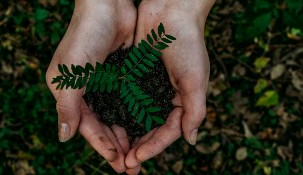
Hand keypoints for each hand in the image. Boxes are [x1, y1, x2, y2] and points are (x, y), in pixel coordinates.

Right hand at [45, 0, 138, 172]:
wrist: (107, 5)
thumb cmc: (84, 37)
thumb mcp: (70, 75)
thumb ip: (67, 107)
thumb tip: (64, 139)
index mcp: (69, 92)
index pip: (86, 126)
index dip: (101, 145)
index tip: (117, 163)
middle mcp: (86, 90)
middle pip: (103, 125)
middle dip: (116, 146)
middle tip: (132, 167)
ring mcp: (105, 83)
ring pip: (117, 116)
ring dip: (127, 135)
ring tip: (140, 154)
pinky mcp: (121, 74)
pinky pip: (129, 101)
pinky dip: (136, 116)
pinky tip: (146, 129)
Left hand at [125, 0, 214, 168]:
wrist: (170, 10)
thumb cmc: (188, 43)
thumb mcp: (195, 79)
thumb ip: (195, 111)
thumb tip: (191, 141)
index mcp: (183, 100)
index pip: (168, 131)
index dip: (154, 147)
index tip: (137, 158)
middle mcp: (165, 96)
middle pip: (151, 129)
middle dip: (139, 147)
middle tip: (124, 164)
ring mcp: (148, 86)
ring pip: (136, 117)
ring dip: (126, 135)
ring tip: (114, 152)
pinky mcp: (134, 75)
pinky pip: (125, 99)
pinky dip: (118, 113)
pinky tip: (106, 124)